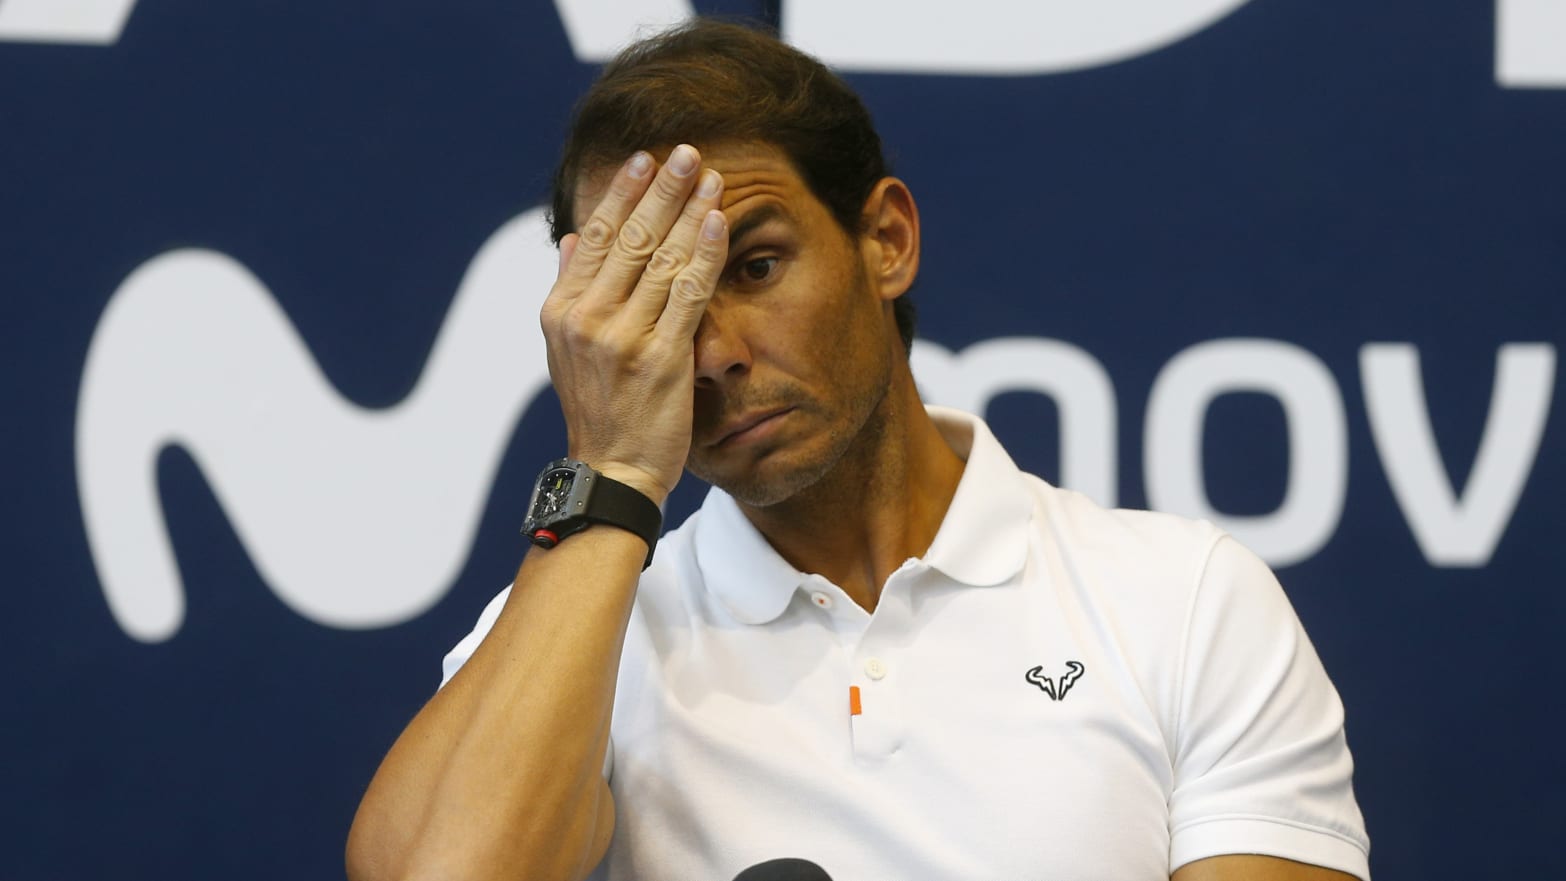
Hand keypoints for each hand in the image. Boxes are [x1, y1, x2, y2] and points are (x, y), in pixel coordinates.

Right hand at [540, 145, 728, 505]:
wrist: (614, 471)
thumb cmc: (599, 411)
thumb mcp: (566, 350)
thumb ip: (570, 289)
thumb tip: (568, 237)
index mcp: (561, 311)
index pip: (593, 237)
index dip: (621, 194)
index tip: (643, 160)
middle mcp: (586, 319)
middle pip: (628, 238)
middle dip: (659, 189)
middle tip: (685, 151)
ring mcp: (621, 337)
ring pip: (659, 258)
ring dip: (687, 210)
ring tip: (708, 175)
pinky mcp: (659, 357)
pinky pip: (686, 292)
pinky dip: (702, 252)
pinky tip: (716, 221)